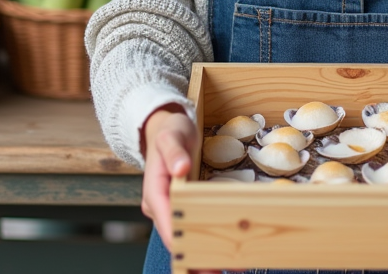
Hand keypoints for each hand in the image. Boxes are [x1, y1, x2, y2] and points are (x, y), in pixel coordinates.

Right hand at [140, 107, 241, 273]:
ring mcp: (170, 208)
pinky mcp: (180, 207)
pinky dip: (207, 238)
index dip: (182, 242)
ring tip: (233, 265)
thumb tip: (180, 171)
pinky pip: (192, 226)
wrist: (167, 127)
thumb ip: (174, 152)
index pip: (166, 223)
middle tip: (222, 269)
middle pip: (176, 237)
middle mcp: (159, 206)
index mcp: (154, 192)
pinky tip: (227, 250)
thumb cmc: (170, 130)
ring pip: (185, 236)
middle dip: (197, 256)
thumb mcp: (172, 136)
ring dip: (204, 253)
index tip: (200, 256)